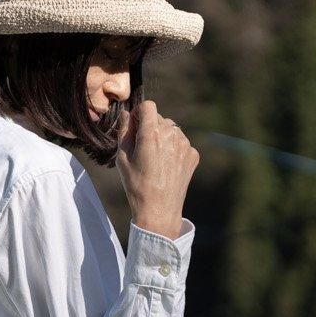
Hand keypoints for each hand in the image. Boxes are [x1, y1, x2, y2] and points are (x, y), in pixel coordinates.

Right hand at [116, 100, 198, 236]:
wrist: (159, 210)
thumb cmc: (137, 185)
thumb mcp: (122, 158)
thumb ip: (124, 132)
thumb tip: (126, 115)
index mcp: (151, 133)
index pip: (148, 106)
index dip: (139, 114)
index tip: (134, 127)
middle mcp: (171, 134)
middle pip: (159, 118)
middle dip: (150, 127)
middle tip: (143, 149)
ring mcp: (185, 144)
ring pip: (171, 130)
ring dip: (163, 137)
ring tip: (155, 160)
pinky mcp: (193, 155)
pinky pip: (181, 143)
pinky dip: (174, 149)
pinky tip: (166, 166)